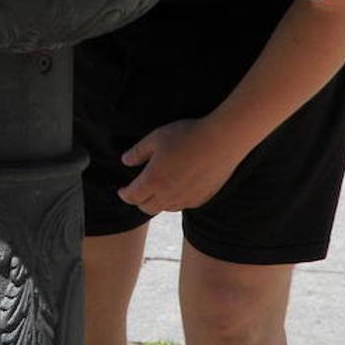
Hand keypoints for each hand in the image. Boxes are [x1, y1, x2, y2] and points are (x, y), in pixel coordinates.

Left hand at [116, 119, 245, 214]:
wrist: (221, 141)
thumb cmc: (187, 135)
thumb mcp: (156, 138)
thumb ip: (137, 152)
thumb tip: (125, 161)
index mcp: (154, 180)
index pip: (132, 197)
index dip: (124, 194)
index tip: (122, 190)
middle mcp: (168, 195)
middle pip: (146, 208)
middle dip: (138, 201)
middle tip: (137, 191)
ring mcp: (186, 199)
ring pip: (164, 208)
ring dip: (156, 202)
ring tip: (157, 189)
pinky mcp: (201, 199)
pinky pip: (182, 205)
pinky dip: (174, 201)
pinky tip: (176, 188)